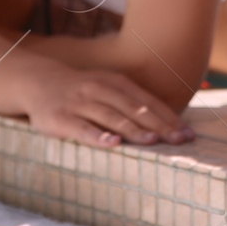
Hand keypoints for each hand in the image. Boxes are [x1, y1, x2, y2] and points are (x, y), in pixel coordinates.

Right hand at [22, 66, 194, 148]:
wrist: (38, 82)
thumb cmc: (81, 91)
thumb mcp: (106, 88)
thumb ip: (131, 102)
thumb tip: (166, 124)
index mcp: (115, 82)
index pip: (148, 101)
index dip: (169, 118)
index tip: (188, 134)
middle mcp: (100, 89)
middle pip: (135, 109)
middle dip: (160, 125)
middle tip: (180, 140)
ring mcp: (80, 103)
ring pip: (111, 117)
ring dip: (134, 129)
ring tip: (153, 141)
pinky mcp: (60, 118)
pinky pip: (82, 129)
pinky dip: (98, 136)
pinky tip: (113, 144)